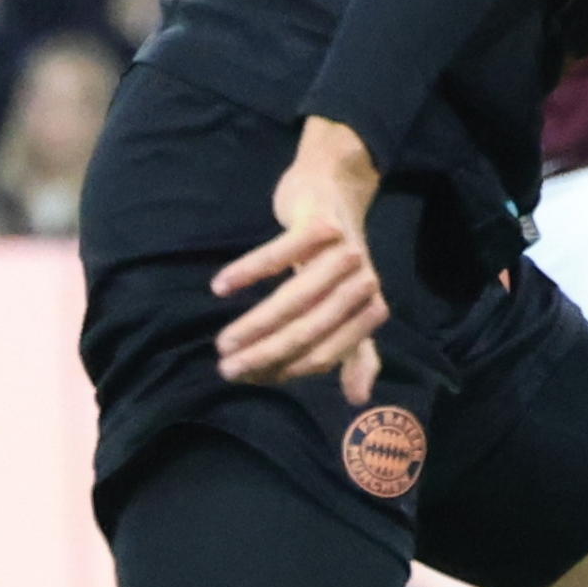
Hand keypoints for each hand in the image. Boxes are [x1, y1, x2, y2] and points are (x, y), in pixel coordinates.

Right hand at [213, 118, 388, 398]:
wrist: (335, 186)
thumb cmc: (333, 255)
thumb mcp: (348, 304)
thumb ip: (354, 351)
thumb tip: (358, 399)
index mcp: (367, 309)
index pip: (325, 353)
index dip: (286, 370)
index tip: (248, 378)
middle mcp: (361, 284)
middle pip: (310, 331)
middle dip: (265, 354)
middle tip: (226, 368)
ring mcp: (343, 252)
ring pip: (294, 299)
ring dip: (254, 324)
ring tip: (223, 340)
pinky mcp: (321, 224)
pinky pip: (280, 254)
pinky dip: (248, 271)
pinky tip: (220, 286)